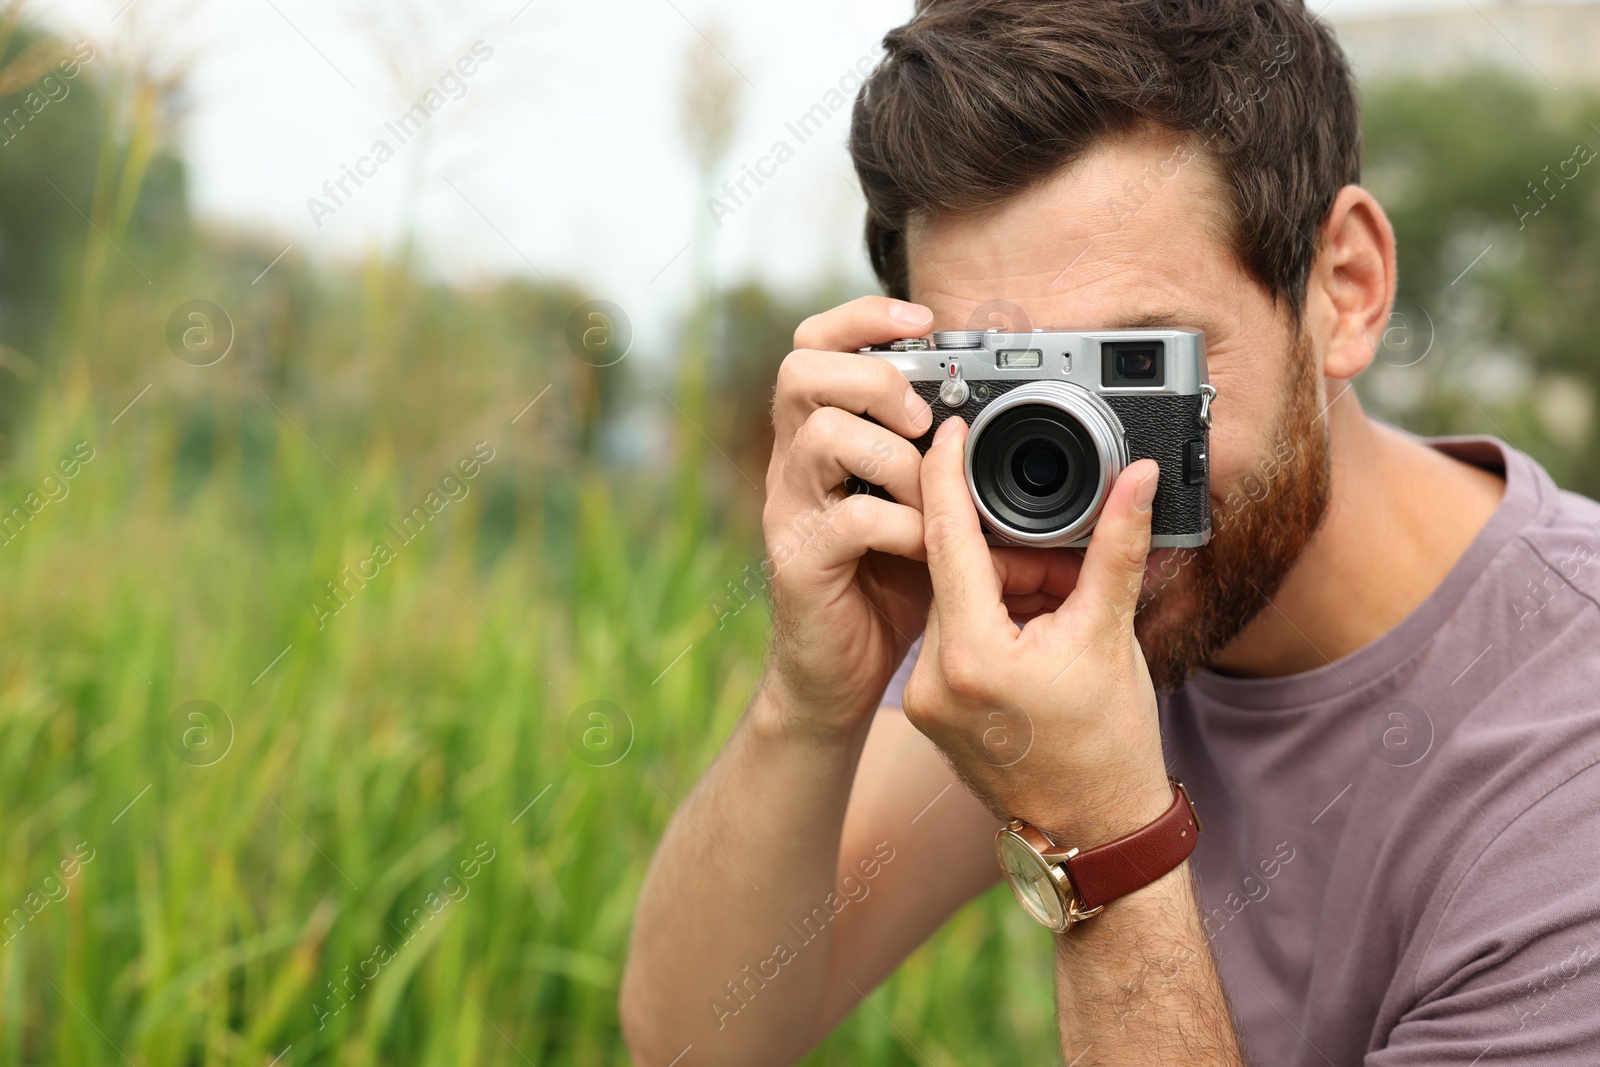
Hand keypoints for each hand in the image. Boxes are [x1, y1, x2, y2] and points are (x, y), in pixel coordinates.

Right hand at [758, 296, 938, 737]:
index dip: (862, 317)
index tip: (922, 320)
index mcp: (819, 436)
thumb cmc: (887, 585)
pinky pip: (849, 519)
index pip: (813, 344)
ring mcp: (790, 511)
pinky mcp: (800, 561)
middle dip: (874, 378)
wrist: (841, 676)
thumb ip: (940, 460)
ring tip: (927, 493)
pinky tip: (925, 548)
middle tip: (922, 419)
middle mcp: (793, 464)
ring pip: (822, 436)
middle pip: (800, 371)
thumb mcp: (920, 506)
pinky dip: (901, 525)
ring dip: (893, 455)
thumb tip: (1002, 409)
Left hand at [901, 416, 1171, 844]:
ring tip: (1061, 608)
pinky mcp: (932, 711)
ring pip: (956, 604)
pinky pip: (955, 638)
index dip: (946, 473)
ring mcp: (926, 700)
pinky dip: (993, 620)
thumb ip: (1116, 546)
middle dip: (1009, 551)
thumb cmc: (1109, 745)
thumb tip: (1137, 476)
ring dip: (1005, 588)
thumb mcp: (1111, 633)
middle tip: (1065, 562)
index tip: (949, 429)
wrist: (1097, 831)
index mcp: (972, 657)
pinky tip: (1037, 631)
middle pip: (955, 570)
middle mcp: (934, 679)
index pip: (945, 537)